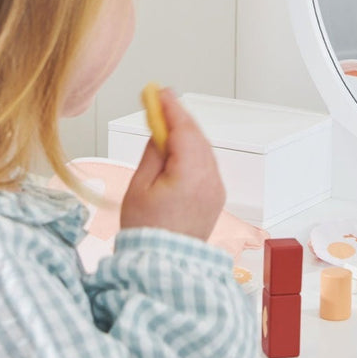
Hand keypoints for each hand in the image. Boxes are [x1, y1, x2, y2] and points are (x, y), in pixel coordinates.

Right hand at [120, 89, 225, 240]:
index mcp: (192, 175)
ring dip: (186, 134)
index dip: (170, 108)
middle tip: (159, 102)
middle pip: (196, 136)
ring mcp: (216, 188)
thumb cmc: (147, 232)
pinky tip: (178, 148)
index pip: (184, 130)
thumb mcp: (140, 186)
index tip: (159, 92)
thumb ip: (153, 154)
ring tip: (164, 123)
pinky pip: (206, 164)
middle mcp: (210, 179)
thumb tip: (159, 132)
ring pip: (203, 149)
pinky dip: (193, 151)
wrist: (163, 265)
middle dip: (178, 118)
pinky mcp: (215, 197)